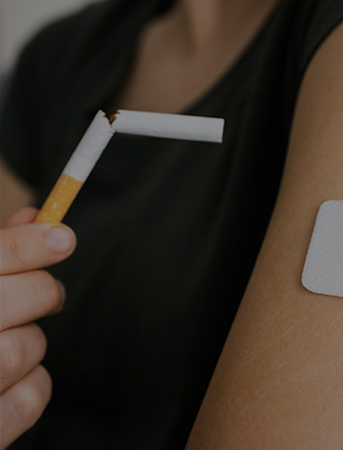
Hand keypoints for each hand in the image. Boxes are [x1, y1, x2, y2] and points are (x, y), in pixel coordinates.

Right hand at [0, 208, 75, 448]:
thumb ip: (1, 253)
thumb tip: (38, 216)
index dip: (31, 243)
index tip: (64, 237)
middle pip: (24, 297)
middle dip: (45, 291)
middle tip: (50, 293)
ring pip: (26, 347)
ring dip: (34, 341)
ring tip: (16, 339)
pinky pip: (30, 399)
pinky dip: (35, 385)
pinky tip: (17, 379)